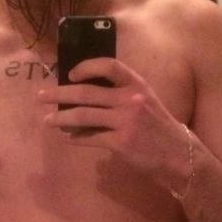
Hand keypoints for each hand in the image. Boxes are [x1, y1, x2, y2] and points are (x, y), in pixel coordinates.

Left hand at [38, 57, 193, 186]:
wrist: (180, 156)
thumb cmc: (160, 129)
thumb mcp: (145, 103)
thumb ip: (120, 95)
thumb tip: (84, 96)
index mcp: (137, 85)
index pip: (109, 65)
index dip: (86, 67)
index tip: (70, 73)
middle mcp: (130, 99)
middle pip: (86, 92)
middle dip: (59, 93)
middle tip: (41, 96)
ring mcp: (126, 122)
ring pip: (83, 116)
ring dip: (60, 118)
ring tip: (47, 120)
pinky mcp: (121, 143)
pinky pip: (90, 138)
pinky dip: (75, 138)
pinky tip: (67, 138)